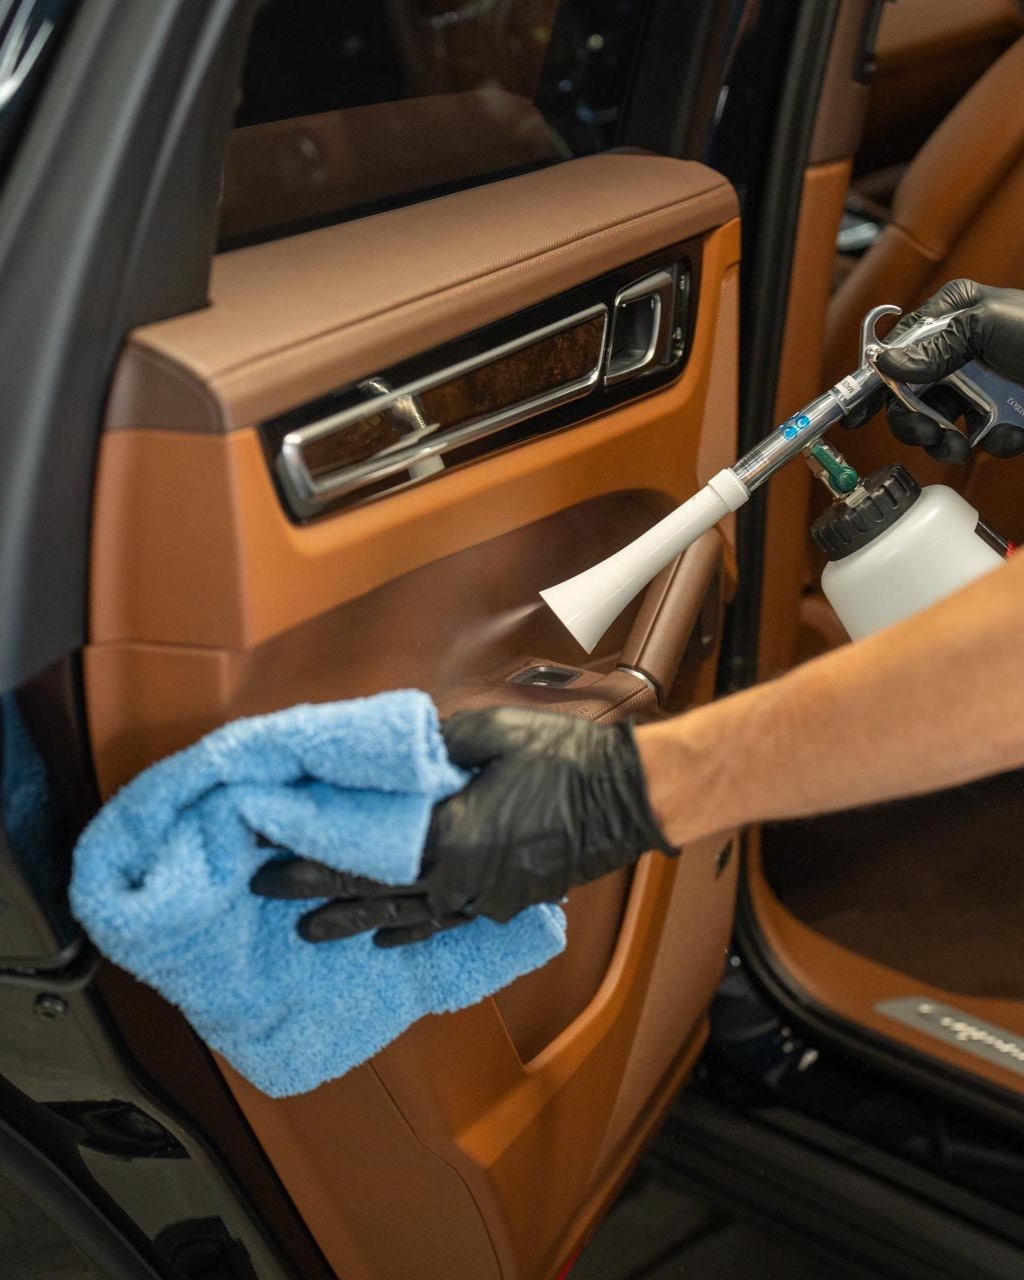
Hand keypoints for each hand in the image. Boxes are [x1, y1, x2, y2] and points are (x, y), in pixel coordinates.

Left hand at [250, 708, 672, 947]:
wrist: (630, 798)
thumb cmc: (566, 759)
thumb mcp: (493, 731)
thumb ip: (436, 742)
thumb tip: (400, 751)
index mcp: (448, 836)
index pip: (362, 855)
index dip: (311, 859)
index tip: (267, 861)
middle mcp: (458, 878)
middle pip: (373, 893)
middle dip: (318, 896)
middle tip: (268, 899)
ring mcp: (483, 897)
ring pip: (405, 916)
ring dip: (356, 923)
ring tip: (313, 933)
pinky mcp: (504, 901)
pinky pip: (446, 922)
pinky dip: (412, 931)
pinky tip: (389, 940)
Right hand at [874, 279, 1023, 462]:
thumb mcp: (987, 327)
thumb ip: (933, 346)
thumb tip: (887, 363)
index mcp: (954, 316)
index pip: (897, 348)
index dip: (876, 380)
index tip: (858, 409)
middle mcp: (962, 351)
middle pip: (910, 394)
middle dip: (914, 419)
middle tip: (927, 432)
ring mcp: (981, 385)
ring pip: (938, 423)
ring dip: (947, 439)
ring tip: (962, 444)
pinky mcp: (1001, 414)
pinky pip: (976, 436)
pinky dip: (991, 440)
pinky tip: (1010, 431)